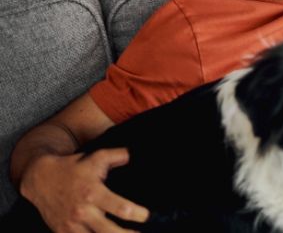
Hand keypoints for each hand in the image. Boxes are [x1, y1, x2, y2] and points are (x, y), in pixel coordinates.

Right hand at [20, 148, 148, 232]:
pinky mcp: (62, 232)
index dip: (137, 214)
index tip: (146, 216)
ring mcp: (71, 225)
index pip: (120, 208)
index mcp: (93, 193)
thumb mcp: (96, 158)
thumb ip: (118, 156)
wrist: (40, 179)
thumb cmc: (72, 168)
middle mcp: (82, 211)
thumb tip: (136, 154)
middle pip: (109, 231)